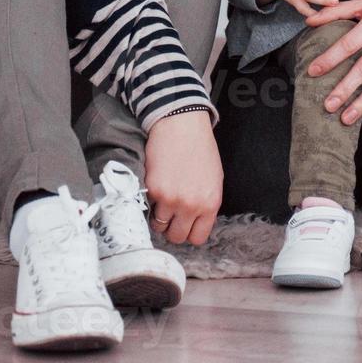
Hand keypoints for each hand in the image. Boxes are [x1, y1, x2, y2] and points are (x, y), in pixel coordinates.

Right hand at [143, 110, 222, 245]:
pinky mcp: (152, 190)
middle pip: (177, 237)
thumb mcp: (214, 180)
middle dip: (172, 228)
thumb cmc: (200, 148)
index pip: (197, 238)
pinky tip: (156, 184)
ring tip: (162, 198)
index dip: (189, 232)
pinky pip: (148, 208)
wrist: (181, 124)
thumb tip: (194, 224)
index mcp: (210, 204)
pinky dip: (149, 201)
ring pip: (159, 226)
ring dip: (159, 215)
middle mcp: (191, 205)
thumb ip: (205, 205)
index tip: (184, 224)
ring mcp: (170, 199)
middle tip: (170, 213)